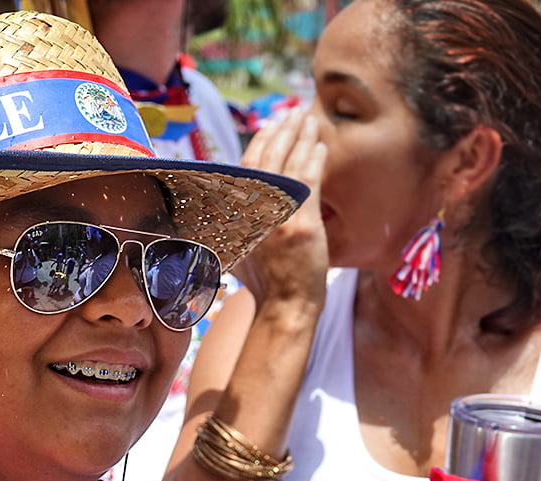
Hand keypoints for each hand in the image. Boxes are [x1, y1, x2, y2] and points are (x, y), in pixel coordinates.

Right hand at [234, 107, 327, 306]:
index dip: (260, 143)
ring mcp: (276, 215)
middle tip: (292, 113)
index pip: (245, 167)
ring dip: (300, 137)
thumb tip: (219, 216)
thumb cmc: (263, 287)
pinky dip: (314, 159)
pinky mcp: (301, 222)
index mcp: (233, 214)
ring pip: (288, 163)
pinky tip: (320, 144)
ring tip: (308, 119)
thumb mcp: (234, 254)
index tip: (270, 126)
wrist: (282, 308)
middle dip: (281, 131)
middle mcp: (249, 211)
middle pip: (266, 158)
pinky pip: (308, 181)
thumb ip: (230, 229)